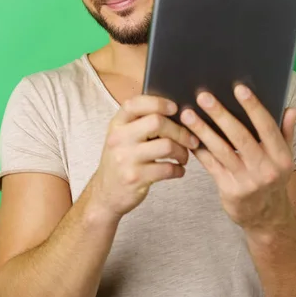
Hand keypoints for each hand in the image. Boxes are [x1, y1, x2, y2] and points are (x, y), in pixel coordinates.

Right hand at [90, 95, 198, 219]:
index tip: (175, 107)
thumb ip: (140, 123)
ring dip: (182, 151)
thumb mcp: (122, 137)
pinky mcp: (135, 178)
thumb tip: (175, 113)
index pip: (135, 104)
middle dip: (179, 130)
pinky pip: (167, 169)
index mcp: (116, 124)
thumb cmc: (121, 160)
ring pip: (167, 146)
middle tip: (190, 139)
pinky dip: (179, 170)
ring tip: (183, 156)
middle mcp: (119, 139)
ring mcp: (126, 159)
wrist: (106, 194)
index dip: (158, 102)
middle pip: (157, 122)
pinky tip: (178, 170)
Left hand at [180, 84, 295, 232]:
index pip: (267, 127)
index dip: (253, 107)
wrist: (266, 216)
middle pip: (240, 137)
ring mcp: (246, 180)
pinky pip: (211, 165)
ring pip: (221, 150)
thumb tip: (290, 109)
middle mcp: (266, 168)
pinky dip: (199, 150)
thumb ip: (285, 132)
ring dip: (203, 130)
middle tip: (204, 97)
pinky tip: (187, 136)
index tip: (238, 88)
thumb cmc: (272, 178)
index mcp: (281, 156)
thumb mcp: (284, 157)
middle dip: (220, 115)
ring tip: (187, 115)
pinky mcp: (229, 189)